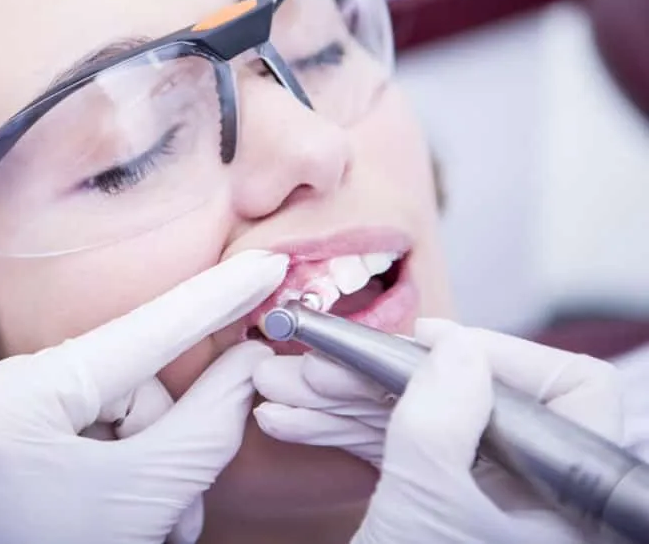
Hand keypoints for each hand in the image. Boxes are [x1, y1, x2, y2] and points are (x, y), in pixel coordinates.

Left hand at [0, 250, 286, 543]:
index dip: (208, 299)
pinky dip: (75, 449)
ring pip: (78, 398)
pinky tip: (82, 496)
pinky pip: (38, 412)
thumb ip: (205, 427)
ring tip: (128, 518)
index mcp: (5, 405)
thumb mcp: (139, 505)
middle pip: (109, 381)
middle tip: (173, 512)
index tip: (261, 264)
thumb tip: (250, 358)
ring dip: (118, 451)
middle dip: (152, 440)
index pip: (135, 336)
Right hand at [253, 319, 623, 542]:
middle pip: (479, 402)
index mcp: (574, 508)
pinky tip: (298, 424)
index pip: (571, 394)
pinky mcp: (449, 510)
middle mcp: (543, 501)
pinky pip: (409, 454)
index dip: (498, 355)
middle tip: (318, 365)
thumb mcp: (424, 515)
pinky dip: (352, 437)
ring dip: (349, 406)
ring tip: (284, 395)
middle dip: (384, 381)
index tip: (424, 342)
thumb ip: (441, 423)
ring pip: (431, 426)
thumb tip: (456, 348)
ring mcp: (492, 506)